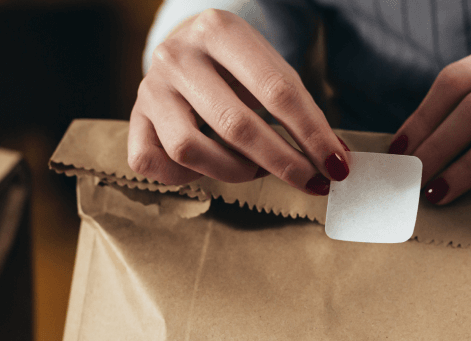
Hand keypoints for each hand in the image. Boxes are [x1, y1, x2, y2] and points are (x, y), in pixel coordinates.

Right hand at [129, 9, 348, 194]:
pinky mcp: (134, 119)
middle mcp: (177, 55)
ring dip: (234, 171)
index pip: (275, 89)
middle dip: (283, 161)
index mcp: (219, 30)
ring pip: (191, 149)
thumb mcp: (268, 68)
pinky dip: (185, 177)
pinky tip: (207, 168)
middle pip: (236, 124)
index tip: (336, 164)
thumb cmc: (236, 67)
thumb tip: (333, 156)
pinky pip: (153, 163)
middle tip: (311, 180)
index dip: (311, 133)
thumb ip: (298, 107)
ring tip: (256, 169)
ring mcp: (150, 89)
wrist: (184, 50)